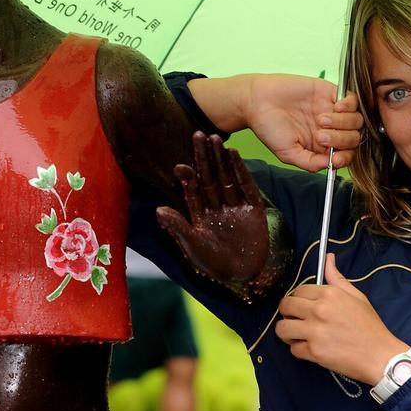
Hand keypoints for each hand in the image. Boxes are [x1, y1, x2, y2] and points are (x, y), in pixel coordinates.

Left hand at [157, 133, 278, 298]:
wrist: (245, 275)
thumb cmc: (215, 264)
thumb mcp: (194, 247)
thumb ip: (178, 228)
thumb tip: (157, 210)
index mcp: (200, 215)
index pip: (193, 192)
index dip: (187, 178)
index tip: (180, 166)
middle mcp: (217, 207)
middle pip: (209, 177)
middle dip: (204, 158)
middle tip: (198, 134)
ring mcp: (235, 206)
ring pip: (226, 177)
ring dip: (221, 159)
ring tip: (215, 138)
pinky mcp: (253, 209)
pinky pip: (246, 186)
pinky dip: (240, 170)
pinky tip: (234, 154)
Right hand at [244, 75, 362, 171]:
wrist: (256, 101)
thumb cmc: (269, 127)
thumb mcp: (288, 153)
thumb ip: (310, 162)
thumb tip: (331, 165)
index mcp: (321, 146)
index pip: (345, 154)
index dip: (345, 158)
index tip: (336, 158)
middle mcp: (330, 129)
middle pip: (353, 138)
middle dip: (341, 139)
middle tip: (320, 135)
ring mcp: (332, 111)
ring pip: (356, 120)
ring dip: (343, 123)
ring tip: (320, 119)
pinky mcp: (330, 92)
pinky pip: (352, 100)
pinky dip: (349, 105)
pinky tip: (335, 107)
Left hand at [275, 254, 407, 383]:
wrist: (379, 355)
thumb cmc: (370, 326)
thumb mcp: (356, 296)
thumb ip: (337, 278)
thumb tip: (328, 258)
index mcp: (329, 294)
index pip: (298, 290)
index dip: (299, 298)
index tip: (304, 306)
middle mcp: (318, 310)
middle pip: (285, 306)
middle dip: (287, 313)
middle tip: (296, 320)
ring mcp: (314, 331)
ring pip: (282, 328)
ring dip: (287, 332)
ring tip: (297, 335)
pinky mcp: (313, 352)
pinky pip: (293, 349)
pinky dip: (299, 350)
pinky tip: (310, 348)